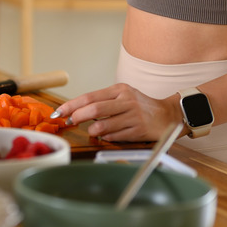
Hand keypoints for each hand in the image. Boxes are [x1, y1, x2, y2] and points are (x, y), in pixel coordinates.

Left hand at [50, 83, 180, 141]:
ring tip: (91, 130)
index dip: (72, 105)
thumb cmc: (141, 106)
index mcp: (119, 90)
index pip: (90, 97)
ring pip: (103, 125)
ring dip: (92, 130)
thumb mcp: (123, 96)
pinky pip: (114, 136)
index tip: (59, 112)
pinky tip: (106, 135)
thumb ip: (103, 101)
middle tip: (69, 122)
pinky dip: (106, 137)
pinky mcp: (138, 130)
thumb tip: (77, 110)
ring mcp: (133, 116)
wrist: (168, 115)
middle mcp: (126, 101)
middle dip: (77, 117)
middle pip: (94, 109)